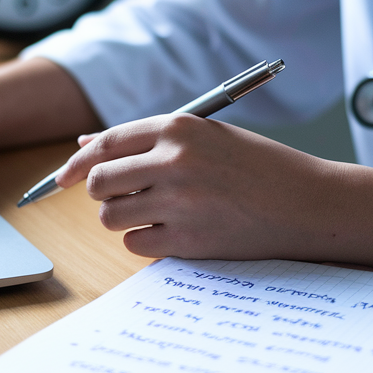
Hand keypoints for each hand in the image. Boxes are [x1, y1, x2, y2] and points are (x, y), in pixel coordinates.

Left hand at [56, 114, 342, 258]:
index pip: (107, 143)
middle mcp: (174, 162)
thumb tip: (86, 145)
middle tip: (119, 198)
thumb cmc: (259, 167)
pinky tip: (172, 231)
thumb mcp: (207, 138)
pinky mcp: (188, 240)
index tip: (64, 177)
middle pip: (100, 182)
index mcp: (179, 128)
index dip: (79, 162)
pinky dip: (144, 241)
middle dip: (100, 193)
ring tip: (154, 214)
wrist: (308, 203)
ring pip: (111, 216)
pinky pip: (135, 244)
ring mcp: (180, 202)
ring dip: (121, 219)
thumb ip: (148, 141)